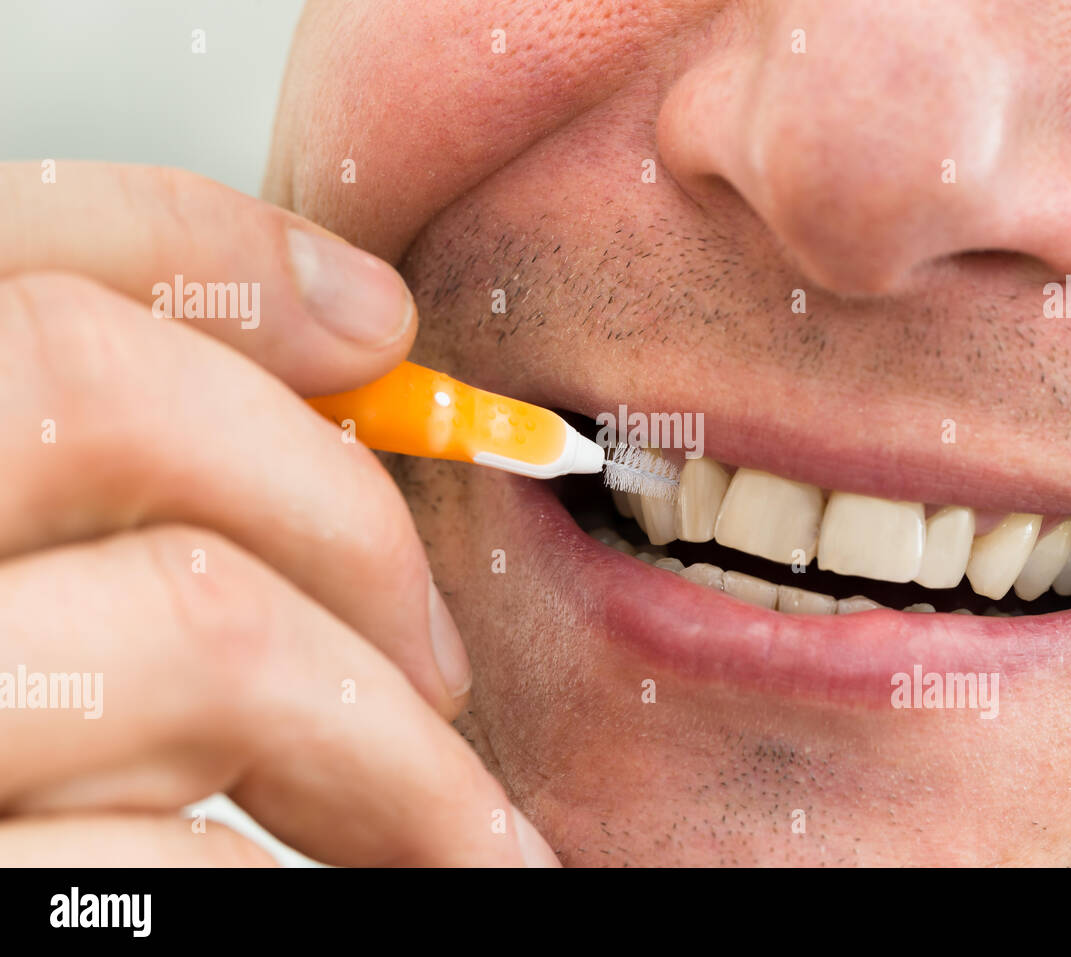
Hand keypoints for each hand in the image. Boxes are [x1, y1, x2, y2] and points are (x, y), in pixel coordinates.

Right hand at [0, 162, 557, 865]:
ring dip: (392, 745)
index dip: (212, 256)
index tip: (375, 326)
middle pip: (95, 399)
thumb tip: (357, 317)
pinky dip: (309, 881)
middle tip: (441, 658)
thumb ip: (121, 444)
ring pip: (193, 627)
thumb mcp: (13, 569)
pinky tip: (361, 896)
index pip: (7, 251)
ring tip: (464, 832)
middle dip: (333, 505)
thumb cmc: (6, 748)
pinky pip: (177, 861)